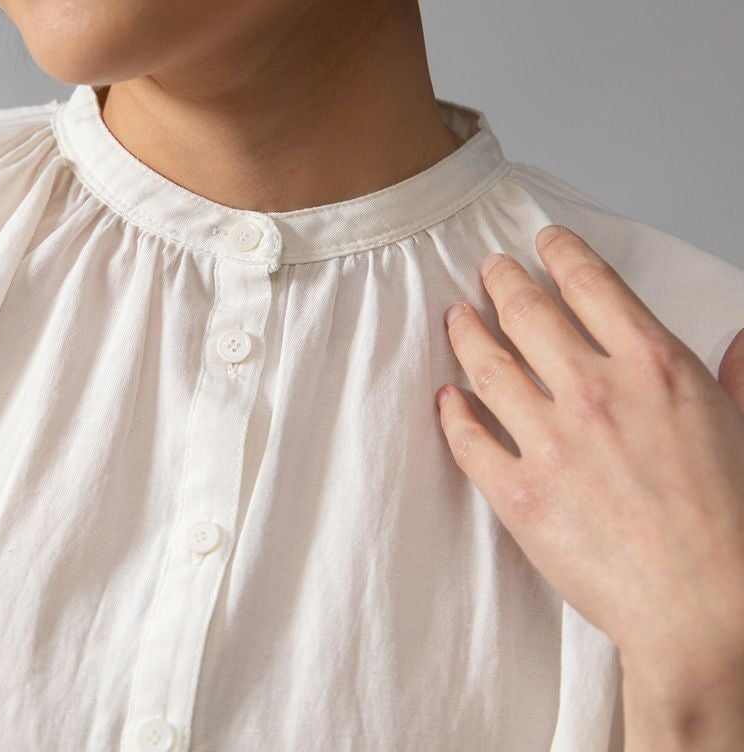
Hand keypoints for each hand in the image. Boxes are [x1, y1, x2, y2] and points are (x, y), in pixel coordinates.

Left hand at [433, 225, 743, 694]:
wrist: (704, 610)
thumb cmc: (731, 524)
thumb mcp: (742, 426)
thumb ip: (732, 374)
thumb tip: (740, 336)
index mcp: (654, 366)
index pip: (592, 285)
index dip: (560, 254)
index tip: (542, 242)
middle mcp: (594, 392)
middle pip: (527, 314)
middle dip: (502, 281)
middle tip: (488, 270)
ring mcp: (549, 442)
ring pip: (487, 366)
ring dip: (466, 333)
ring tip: (455, 316)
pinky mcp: (518, 493)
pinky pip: (467, 439)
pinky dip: (451, 412)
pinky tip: (446, 397)